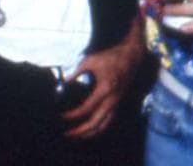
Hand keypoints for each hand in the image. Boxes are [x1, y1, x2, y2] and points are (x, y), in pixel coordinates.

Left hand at [62, 22, 143, 137]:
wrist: (130, 57)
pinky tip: (88, 129)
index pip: (87, 108)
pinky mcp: (118, 103)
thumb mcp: (89, 61)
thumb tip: (63, 82)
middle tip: (67, 134)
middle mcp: (112, 99)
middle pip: (96, 123)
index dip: (73, 115)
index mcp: (105, 89)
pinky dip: (98, 128)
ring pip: (104, 125)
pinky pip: (108, 121)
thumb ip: (76, 72)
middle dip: (81, 131)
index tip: (62, 116)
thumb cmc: (109, 57)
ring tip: (76, 135)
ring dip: (90, 133)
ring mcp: (116, 103)